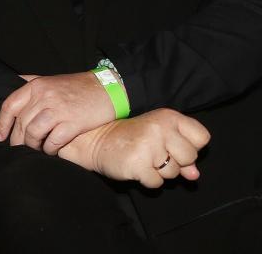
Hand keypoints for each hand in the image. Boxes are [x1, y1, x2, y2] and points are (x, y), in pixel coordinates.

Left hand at [0, 72, 113, 153]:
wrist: (107, 89)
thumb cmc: (76, 87)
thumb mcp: (50, 80)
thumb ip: (30, 84)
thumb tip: (10, 84)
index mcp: (35, 86)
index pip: (10, 106)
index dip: (2, 124)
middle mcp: (43, 96)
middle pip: (21, 124)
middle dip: (17, 140)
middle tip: (19, 149)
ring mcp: (57, 110)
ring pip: (33, 134)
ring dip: (33, 146)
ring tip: (36, 150)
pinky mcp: (72, 123)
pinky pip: (53, 142)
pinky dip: (49, 150)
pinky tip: (51, 151)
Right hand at [58, 108, 210, 187]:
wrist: (96, 140)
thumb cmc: (131, 138)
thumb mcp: (159, 138)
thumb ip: (181, 154)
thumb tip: (194, 176)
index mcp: (168, 116)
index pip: (202, 137)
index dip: (191, 146)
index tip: (174, 145)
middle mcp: (160, 128)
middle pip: (190, 157)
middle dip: (176, 162)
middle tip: (155, 153)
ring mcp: (149, 145)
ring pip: (174, 173)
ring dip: (160, 172)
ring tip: (143, 159)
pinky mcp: (138, 163)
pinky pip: (157, 183)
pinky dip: (148, 180)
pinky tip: (136, 168)